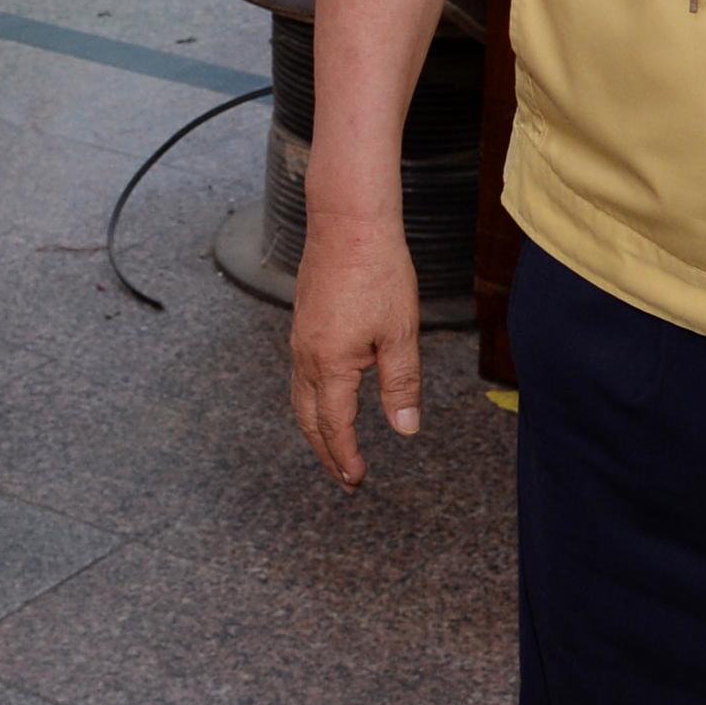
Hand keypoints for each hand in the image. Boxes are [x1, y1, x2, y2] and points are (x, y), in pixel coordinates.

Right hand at [286, 202, 426, 489]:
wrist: (348, 224)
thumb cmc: (379, 273)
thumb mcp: (400, 334)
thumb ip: (401, 385)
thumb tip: (405, 428)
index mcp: (331, 364)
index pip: (335, 425)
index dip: (345, 457)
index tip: (356, 480)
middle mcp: (307, 357)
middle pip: (309, 419)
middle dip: (325, 452)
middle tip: (345, 478)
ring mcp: (300, 340)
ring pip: (301, 398)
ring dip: (316, 428)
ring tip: (334, 448)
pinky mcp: (303, 324)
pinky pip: (301, 376)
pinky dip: (312, 401)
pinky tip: (328, 399)